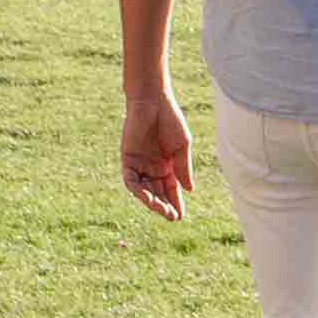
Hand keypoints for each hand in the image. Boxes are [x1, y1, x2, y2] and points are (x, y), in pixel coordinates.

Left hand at [122, 87, 193, 219]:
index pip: (171, 189)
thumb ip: (183, 168)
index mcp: (167, 165)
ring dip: (152, 201)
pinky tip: (146, 197)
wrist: (154, 101)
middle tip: (171, 216)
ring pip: (144, 190)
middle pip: (158, 193)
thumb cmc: (170, 119)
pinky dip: (137, 190)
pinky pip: (131, 180)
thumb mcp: (182, 146)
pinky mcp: (128, 159)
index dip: (176, 203)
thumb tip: (189, 190)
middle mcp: (153, 168)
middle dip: (165, 206)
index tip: (181, 216)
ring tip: (162, 210)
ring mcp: (140, 164)